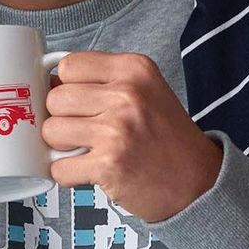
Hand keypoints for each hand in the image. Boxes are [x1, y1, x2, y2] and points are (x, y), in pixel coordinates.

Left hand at [41, 51, 224, 224]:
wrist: (198, 182)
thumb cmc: (168, 139)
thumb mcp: (145, 92)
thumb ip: (104, 82)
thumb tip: (49, 83)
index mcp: (134, 69)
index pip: (69, 66)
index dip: (66, 87)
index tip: (76, 103)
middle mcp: (127, 95)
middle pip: (56, 98)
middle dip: (62, 118)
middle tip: (84, 132)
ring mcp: (117, 129)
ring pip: (52, 131)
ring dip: (61, 147)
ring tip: (87, 151)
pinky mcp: (109, 164)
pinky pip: (58, 167)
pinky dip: (67, 174)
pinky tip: (89, 171)